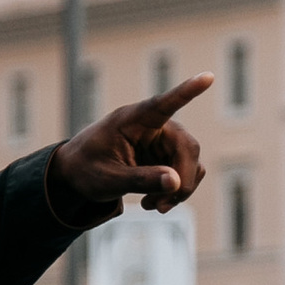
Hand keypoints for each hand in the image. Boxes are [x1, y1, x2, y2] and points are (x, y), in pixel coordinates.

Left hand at [52, 73, 209, 216]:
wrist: (76, 175)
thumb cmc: (86, 169)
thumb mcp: (107, 179)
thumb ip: (140, 180)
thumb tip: (176, 182)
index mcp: (132, 120)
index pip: (163, 104)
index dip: (187, 92)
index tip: (208, 77)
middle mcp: (153, 125)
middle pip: (187, 147)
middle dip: (182, 180)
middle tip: (162, 207)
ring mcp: (162, 140)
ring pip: (191, 162)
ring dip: (180, 188)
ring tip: (153, 207)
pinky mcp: (165, 155)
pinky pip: (185, 173)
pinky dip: (175, 190)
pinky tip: (154, 203)